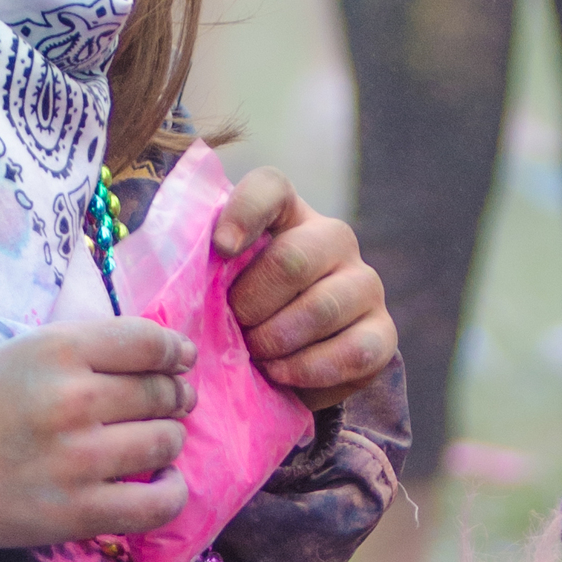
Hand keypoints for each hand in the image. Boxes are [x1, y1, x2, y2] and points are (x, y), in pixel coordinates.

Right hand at [0, 318, 196, 554]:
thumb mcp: (18, 352)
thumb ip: (81, 350)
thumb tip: (158, 356)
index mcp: (56, 349)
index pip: (148, 342)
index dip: (176, 351)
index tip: (181, 361)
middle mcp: (73, 399)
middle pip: (162, 392)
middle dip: (175, 396)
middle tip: (172, 403)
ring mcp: (79, 459)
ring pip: (166, 442)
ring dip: (170, 440)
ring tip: (157, 443)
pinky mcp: (79, 512)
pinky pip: (159, 503)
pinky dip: (174, 491)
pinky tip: (165, 483)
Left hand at [214, 165, 397, 399]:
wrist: (286, 373)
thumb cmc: (242, 319)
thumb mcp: (217, 288)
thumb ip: (203, 271)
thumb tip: (178, 280)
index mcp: (287, 215)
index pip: (271, 188)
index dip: (244, 213)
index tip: (221, 249)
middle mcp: (333, 239)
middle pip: (293, 258)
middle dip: (252, 304)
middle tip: (236, 328)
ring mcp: (364, 284)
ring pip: (321, 307)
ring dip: (276, 341)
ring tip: (256, 357)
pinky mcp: (383, 333)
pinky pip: (352, 351)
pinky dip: (308, 369)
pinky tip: (283, 374)